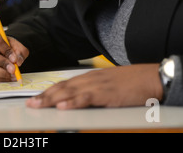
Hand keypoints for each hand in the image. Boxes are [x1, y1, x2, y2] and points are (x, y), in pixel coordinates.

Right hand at [0, 31, 28, 81]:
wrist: (0, 51)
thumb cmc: (6, 46)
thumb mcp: (15, 44)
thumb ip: (19, 50)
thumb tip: (18, 61)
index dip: (5, 50)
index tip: (14, 59)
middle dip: (2, 63)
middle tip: (13, 69)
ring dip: (1, 73)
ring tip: (13, 75)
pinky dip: (0, 78)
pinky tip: (9, 78)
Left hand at [26, 64, 162, 108]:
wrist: (152, 77)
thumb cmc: (133, 83)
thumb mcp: (110, 85)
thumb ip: (95, 91)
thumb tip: (83, 99)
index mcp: (90, 77)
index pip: (64, 84)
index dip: (49, 91)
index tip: (37, 98)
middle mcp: (90, 79)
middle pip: (62, 87)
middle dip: (45, 96)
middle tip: (31, 103)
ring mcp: (98, 85)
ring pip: (69, 92)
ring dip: (52, 99)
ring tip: (38, 105)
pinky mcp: (107, 93)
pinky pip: (86, 98)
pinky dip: (73, 102)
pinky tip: (62, 106)